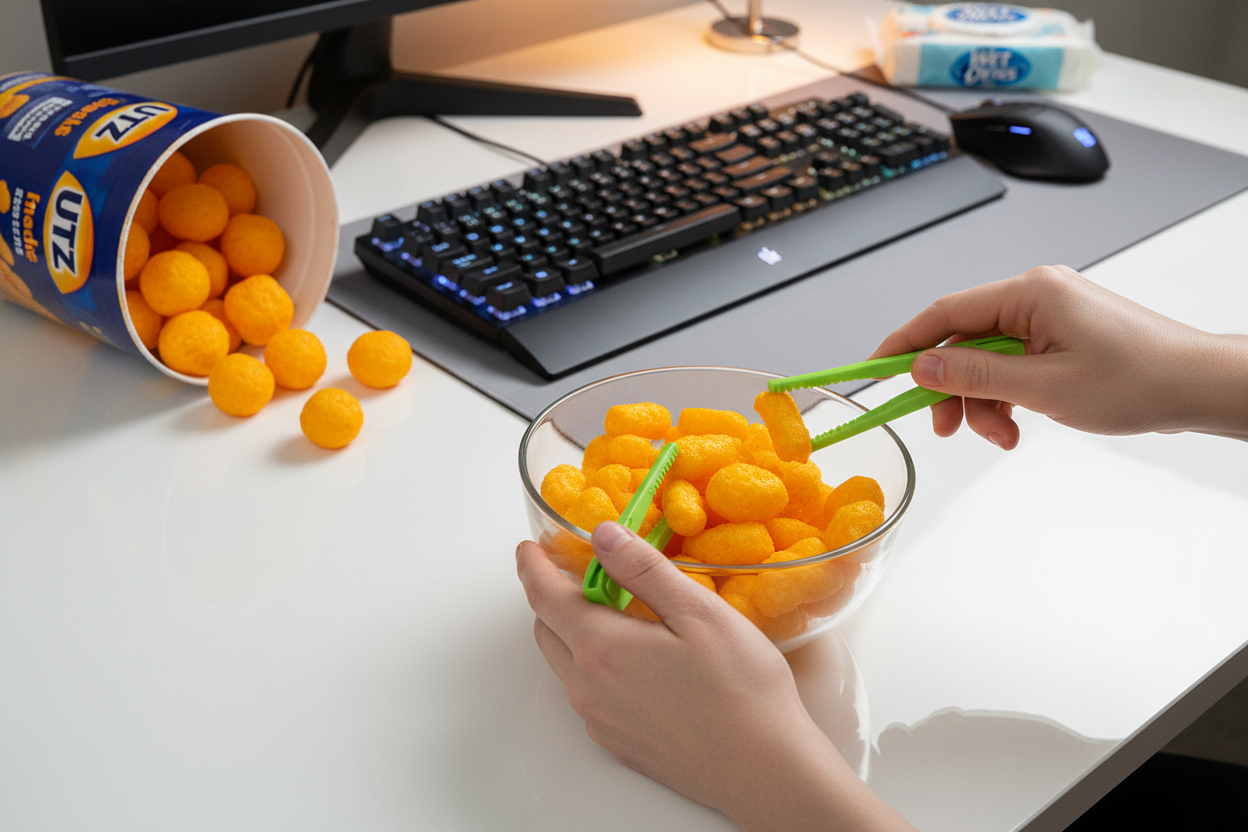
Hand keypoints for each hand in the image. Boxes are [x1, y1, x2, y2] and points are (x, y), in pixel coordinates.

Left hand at [516, 522, 913, 831]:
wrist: (763, 769)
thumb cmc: (741, 689)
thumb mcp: (698, 611)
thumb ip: (643, 569)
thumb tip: (603, 533)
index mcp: (601, 647)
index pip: (545, 596)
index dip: (533, 566)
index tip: (530, 546)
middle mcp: (587, 687)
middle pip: (547, 630)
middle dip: (551, 596)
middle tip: (575, 570)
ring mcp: (599, 720)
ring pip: (565, 663)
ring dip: (573, 632)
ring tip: (611, 610)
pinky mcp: (617, 742)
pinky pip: (587, 693)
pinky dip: (593, 664)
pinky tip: (633, 657)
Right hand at [870, 265, 1247, 446]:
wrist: (1199, 385)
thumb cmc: (1140, 379)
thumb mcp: (1043, 387)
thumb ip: (974, 376)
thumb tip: (921, 368)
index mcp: (1029, 293)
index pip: (944, 313)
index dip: (903, 345)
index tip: (875, 371)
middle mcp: (1035, 295)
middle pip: (963, 340)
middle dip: (952, 389)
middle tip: (948, 428)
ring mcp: (1049, 314)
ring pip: (986, 359)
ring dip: (983, 401)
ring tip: (1003, 434)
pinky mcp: (1060, 334)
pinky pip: (1012, 363)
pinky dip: (1007, 396)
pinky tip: (1018, 423)